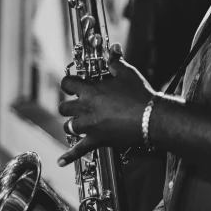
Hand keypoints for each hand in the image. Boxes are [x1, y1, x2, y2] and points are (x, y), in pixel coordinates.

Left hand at [57, 43, 153, 165]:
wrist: (150, 117)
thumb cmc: (139, 93)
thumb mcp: (127, 72)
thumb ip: (115, 61)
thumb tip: (114, 49)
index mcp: (90, 90)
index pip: (66, 84)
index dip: (69, 83)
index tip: (74, 83)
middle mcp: (85, 109)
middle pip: (64, 107)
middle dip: (69, 105)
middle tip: (80, 104)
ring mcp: (89, 126)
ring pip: (69, 126)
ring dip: (73, 123)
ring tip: (81, 122)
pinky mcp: (97, 140)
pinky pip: (79, 150)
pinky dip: (69, 156)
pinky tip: (60, 161)